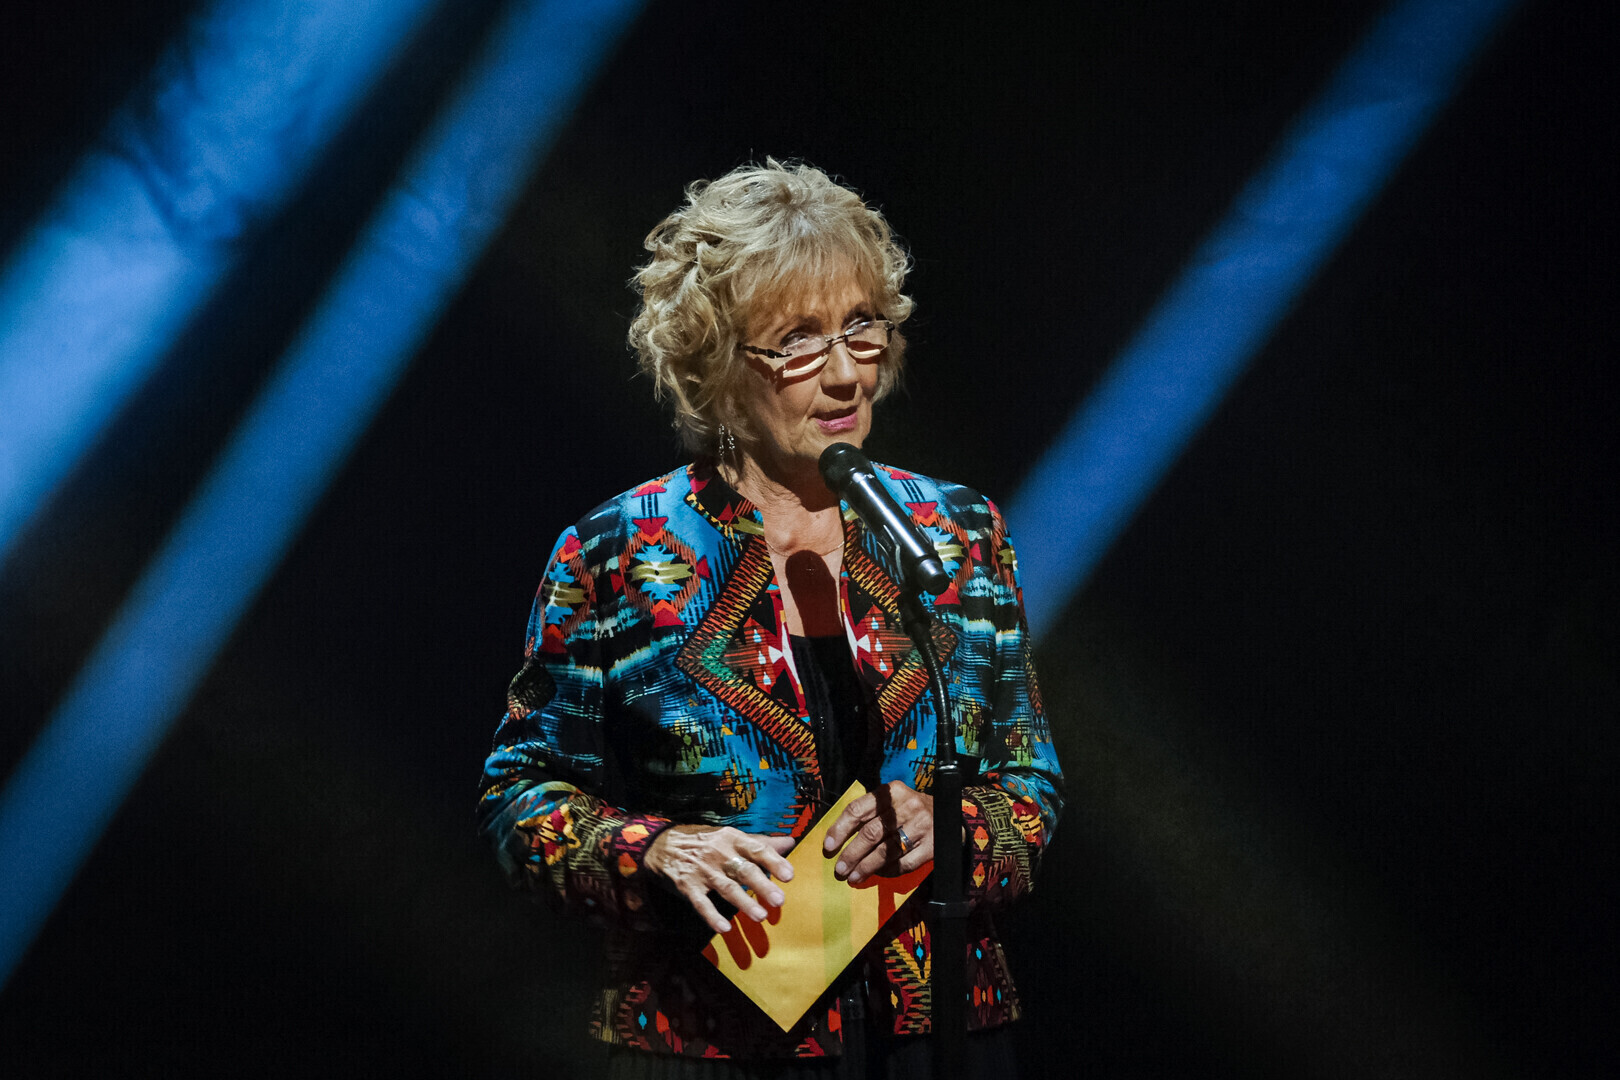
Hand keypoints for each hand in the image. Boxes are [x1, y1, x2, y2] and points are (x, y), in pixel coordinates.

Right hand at [644, 825, 795, 932]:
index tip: (789, 876)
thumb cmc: (705, 841)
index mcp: (732, 839)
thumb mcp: (730, 836)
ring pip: (725, 888)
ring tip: (761, 916)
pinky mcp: (687, 885)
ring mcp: (702, 870)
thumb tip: (790, 842)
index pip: (756, 849)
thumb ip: (760, 842)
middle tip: (779, 900)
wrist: (663, 843)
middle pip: (743, 870)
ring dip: (743, 902)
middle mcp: (718, 853)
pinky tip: (724, 928)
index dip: (773, 862)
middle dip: (762, 885)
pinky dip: (712, 916)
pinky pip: (701, 903)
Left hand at [822, 781, 932, 883]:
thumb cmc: (908, 811)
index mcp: (891, 792)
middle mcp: (907, 806)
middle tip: (839, 869)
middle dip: (852, 853)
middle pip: (871, 833)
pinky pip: (903, 864)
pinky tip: (878, 875)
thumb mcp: (891, 803)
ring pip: (886, 851)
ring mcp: (921, 826)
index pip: (858, 809)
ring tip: (853, 877)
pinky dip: (888, 872)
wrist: (948, 816)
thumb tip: (837, 839)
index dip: (840, 829)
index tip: (828, 846)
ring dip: (866, 867)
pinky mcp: (932, 846)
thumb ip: (868, 814)